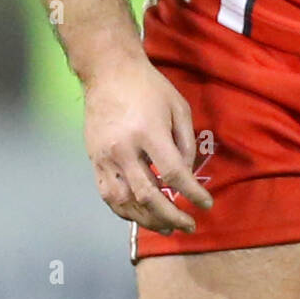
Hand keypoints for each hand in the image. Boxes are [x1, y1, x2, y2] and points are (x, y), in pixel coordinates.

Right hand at [83, 47, 213, 231]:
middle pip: (148, 195)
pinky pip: (108, 196)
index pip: (172, 173)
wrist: (108, 72)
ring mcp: (104, 157)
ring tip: (167, 227)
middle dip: (172, 215)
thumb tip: (186, 174)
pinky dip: (125, 211)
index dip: (192, 193)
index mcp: (148, 132)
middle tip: (188, 224)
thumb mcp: (178, 107)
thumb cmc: (148, 87)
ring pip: (125, 202)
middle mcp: (124, 149)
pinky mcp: (93, 161)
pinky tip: (140, 216)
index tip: (206, 204)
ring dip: (147, 220)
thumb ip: (186, 143)